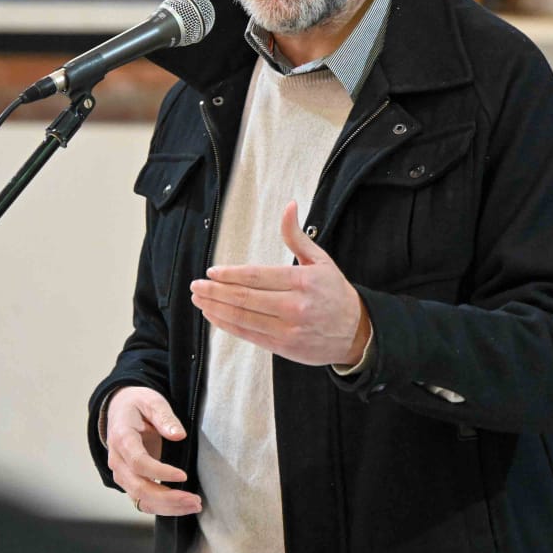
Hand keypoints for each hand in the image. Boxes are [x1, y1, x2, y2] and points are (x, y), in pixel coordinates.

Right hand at [105, 385, 200, 515]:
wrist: (119, 409)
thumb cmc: (137, 405)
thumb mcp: (152, 401)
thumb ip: (165, 417)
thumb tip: (179, 435)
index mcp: (122, 438)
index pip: (138, 462)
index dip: (160, 472)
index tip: (183, 475)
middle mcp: (118, 460)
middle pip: (138, 487)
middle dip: (168, 498)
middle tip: (194, 500)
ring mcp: (121, 473)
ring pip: (141, 499)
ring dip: (167, 506)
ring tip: (194, 505)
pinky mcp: (129, 481)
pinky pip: (142, 500)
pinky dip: (161, 507)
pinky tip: (181, 507)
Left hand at [191, 201, 371, 366]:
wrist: (356, 331)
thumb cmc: (335, 293)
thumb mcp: (321, 260)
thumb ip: (297, 236)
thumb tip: (289, 206)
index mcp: (303, 281)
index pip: (257, 276)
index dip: (230, 274)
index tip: (212, 271)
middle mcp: (295, 306)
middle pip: (245, 298)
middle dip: (215, 291)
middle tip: (196, 285)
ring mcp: (288, 329)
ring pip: (243, 317)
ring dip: (216, 308)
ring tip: (199, 299)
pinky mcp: (283, 347)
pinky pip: (249, 335)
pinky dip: (227, 325)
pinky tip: (214, 316)